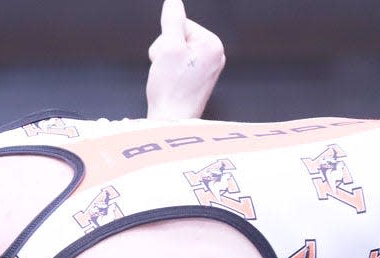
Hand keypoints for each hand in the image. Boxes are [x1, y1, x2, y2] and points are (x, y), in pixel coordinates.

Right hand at [145, 0, 224, 119]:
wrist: (171, 122)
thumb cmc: (170, 90)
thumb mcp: (167, 49)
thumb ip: (171, 20)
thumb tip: (173, 0)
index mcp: (212, 44)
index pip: (180, 25)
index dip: (164, 41)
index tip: (166, 61)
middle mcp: (216, 54)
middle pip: (179, 38)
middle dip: (165, 52)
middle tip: (165, 72)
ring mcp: (210, 68)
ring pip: (178, 53)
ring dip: (166, 64)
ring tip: (168, 81)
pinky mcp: (201, 80)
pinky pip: (181, 66)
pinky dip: (171, 74)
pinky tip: (172, 85)